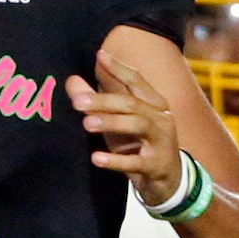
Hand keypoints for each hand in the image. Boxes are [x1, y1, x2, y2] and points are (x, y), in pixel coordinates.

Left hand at [66, 49, 182, 208]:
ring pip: (138, 125)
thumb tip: (71, 81)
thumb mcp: (118, 123)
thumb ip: (97, 102)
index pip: (137, 81)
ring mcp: (162, 141)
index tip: (99, 56)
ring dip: (111, 123)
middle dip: (104, 100)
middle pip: (132, 103)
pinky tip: (96, 158)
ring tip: (86, 124)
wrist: (168, 181)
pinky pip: (136, 162)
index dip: (119, 69)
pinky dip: (116, 160)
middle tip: (77, 102)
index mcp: (154, 103)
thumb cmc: (139, 145)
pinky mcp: (157, 166)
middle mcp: (161, 118)